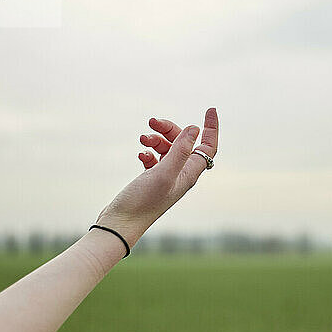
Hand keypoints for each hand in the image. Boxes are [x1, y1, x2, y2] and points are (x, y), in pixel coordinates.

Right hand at [96, 108, 218, 245]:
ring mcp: (166, 177)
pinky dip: (148, 151)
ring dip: (155, 139)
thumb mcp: (164, 173)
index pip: (208, 147)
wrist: (120, 223)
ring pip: (167, 148)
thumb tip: (195, 129)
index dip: (211, 128)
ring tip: (142, 139)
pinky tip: (140, 154)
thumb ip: (180, 151)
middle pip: (184, 143)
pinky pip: (155, 158)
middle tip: (152, 121)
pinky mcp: (152, 179)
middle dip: (170, 129)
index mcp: (189, 174)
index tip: (210, 109)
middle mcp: (181, 175)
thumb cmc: (143, 202)